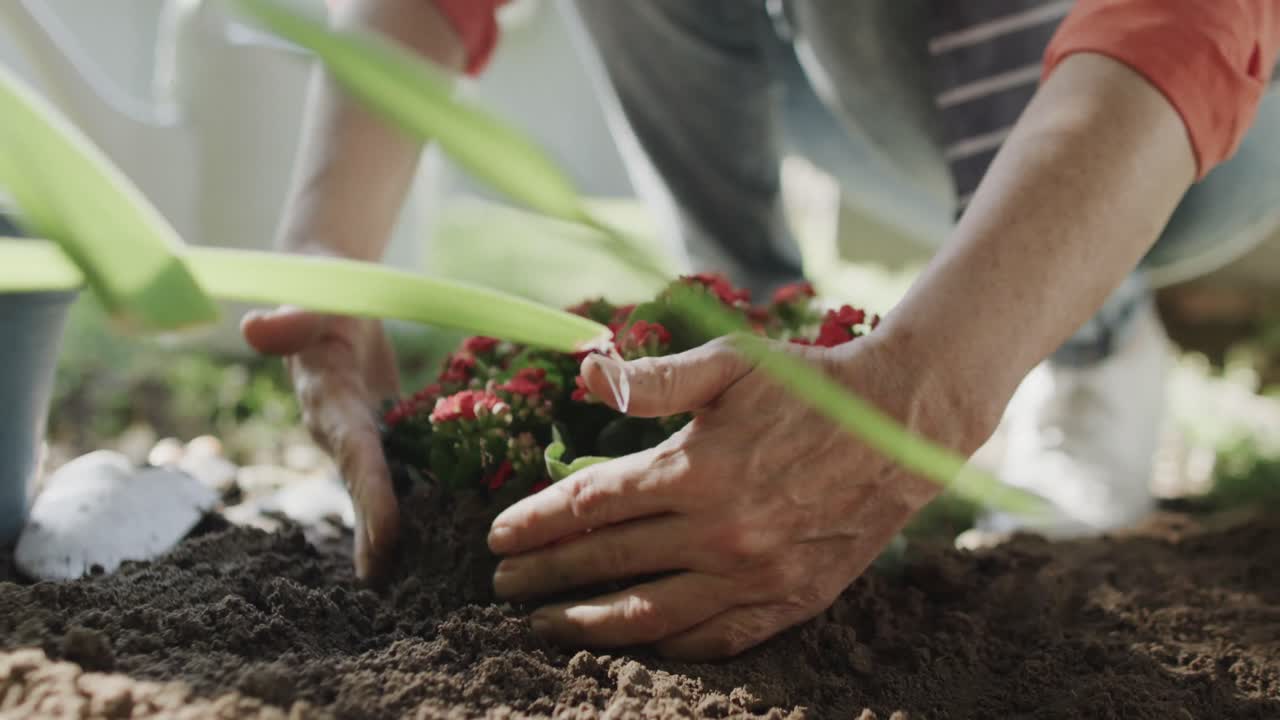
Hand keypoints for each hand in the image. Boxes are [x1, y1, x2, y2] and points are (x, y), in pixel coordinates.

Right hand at [242, 306, 400, 581]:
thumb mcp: (315, 296)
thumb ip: (292, 316)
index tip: (388, 540)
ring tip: (417, 578)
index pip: (354, 456)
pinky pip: (398, 470)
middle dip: (378, 535)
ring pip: (379, 488)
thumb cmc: (326, 293)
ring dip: (394, 531)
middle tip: (394, 586)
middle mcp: (341, 428)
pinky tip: (445, 529)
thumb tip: (255, 327)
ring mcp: (360, 434)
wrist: (329, 295)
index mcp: (328, 401)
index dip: (371, 498)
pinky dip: (417, 499)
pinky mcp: (380, 431)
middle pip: (363, 488)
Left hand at [487, 334, 989, 659]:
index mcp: (696, 468)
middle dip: (543, 575)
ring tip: (543, 624)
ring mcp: (755, 575)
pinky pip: (714, 639)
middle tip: (499, 584)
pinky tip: (634, 639)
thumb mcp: (732, 360)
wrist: (901, 426)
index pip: (591, 504)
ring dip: (586, 621)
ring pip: (650, 613)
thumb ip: (656, 378)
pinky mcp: (790, 601)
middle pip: (606, 561)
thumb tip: (586, 378)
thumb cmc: (810, 385)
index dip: (536, 521)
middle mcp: (719, 530)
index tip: (497, 535)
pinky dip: (665, 644)